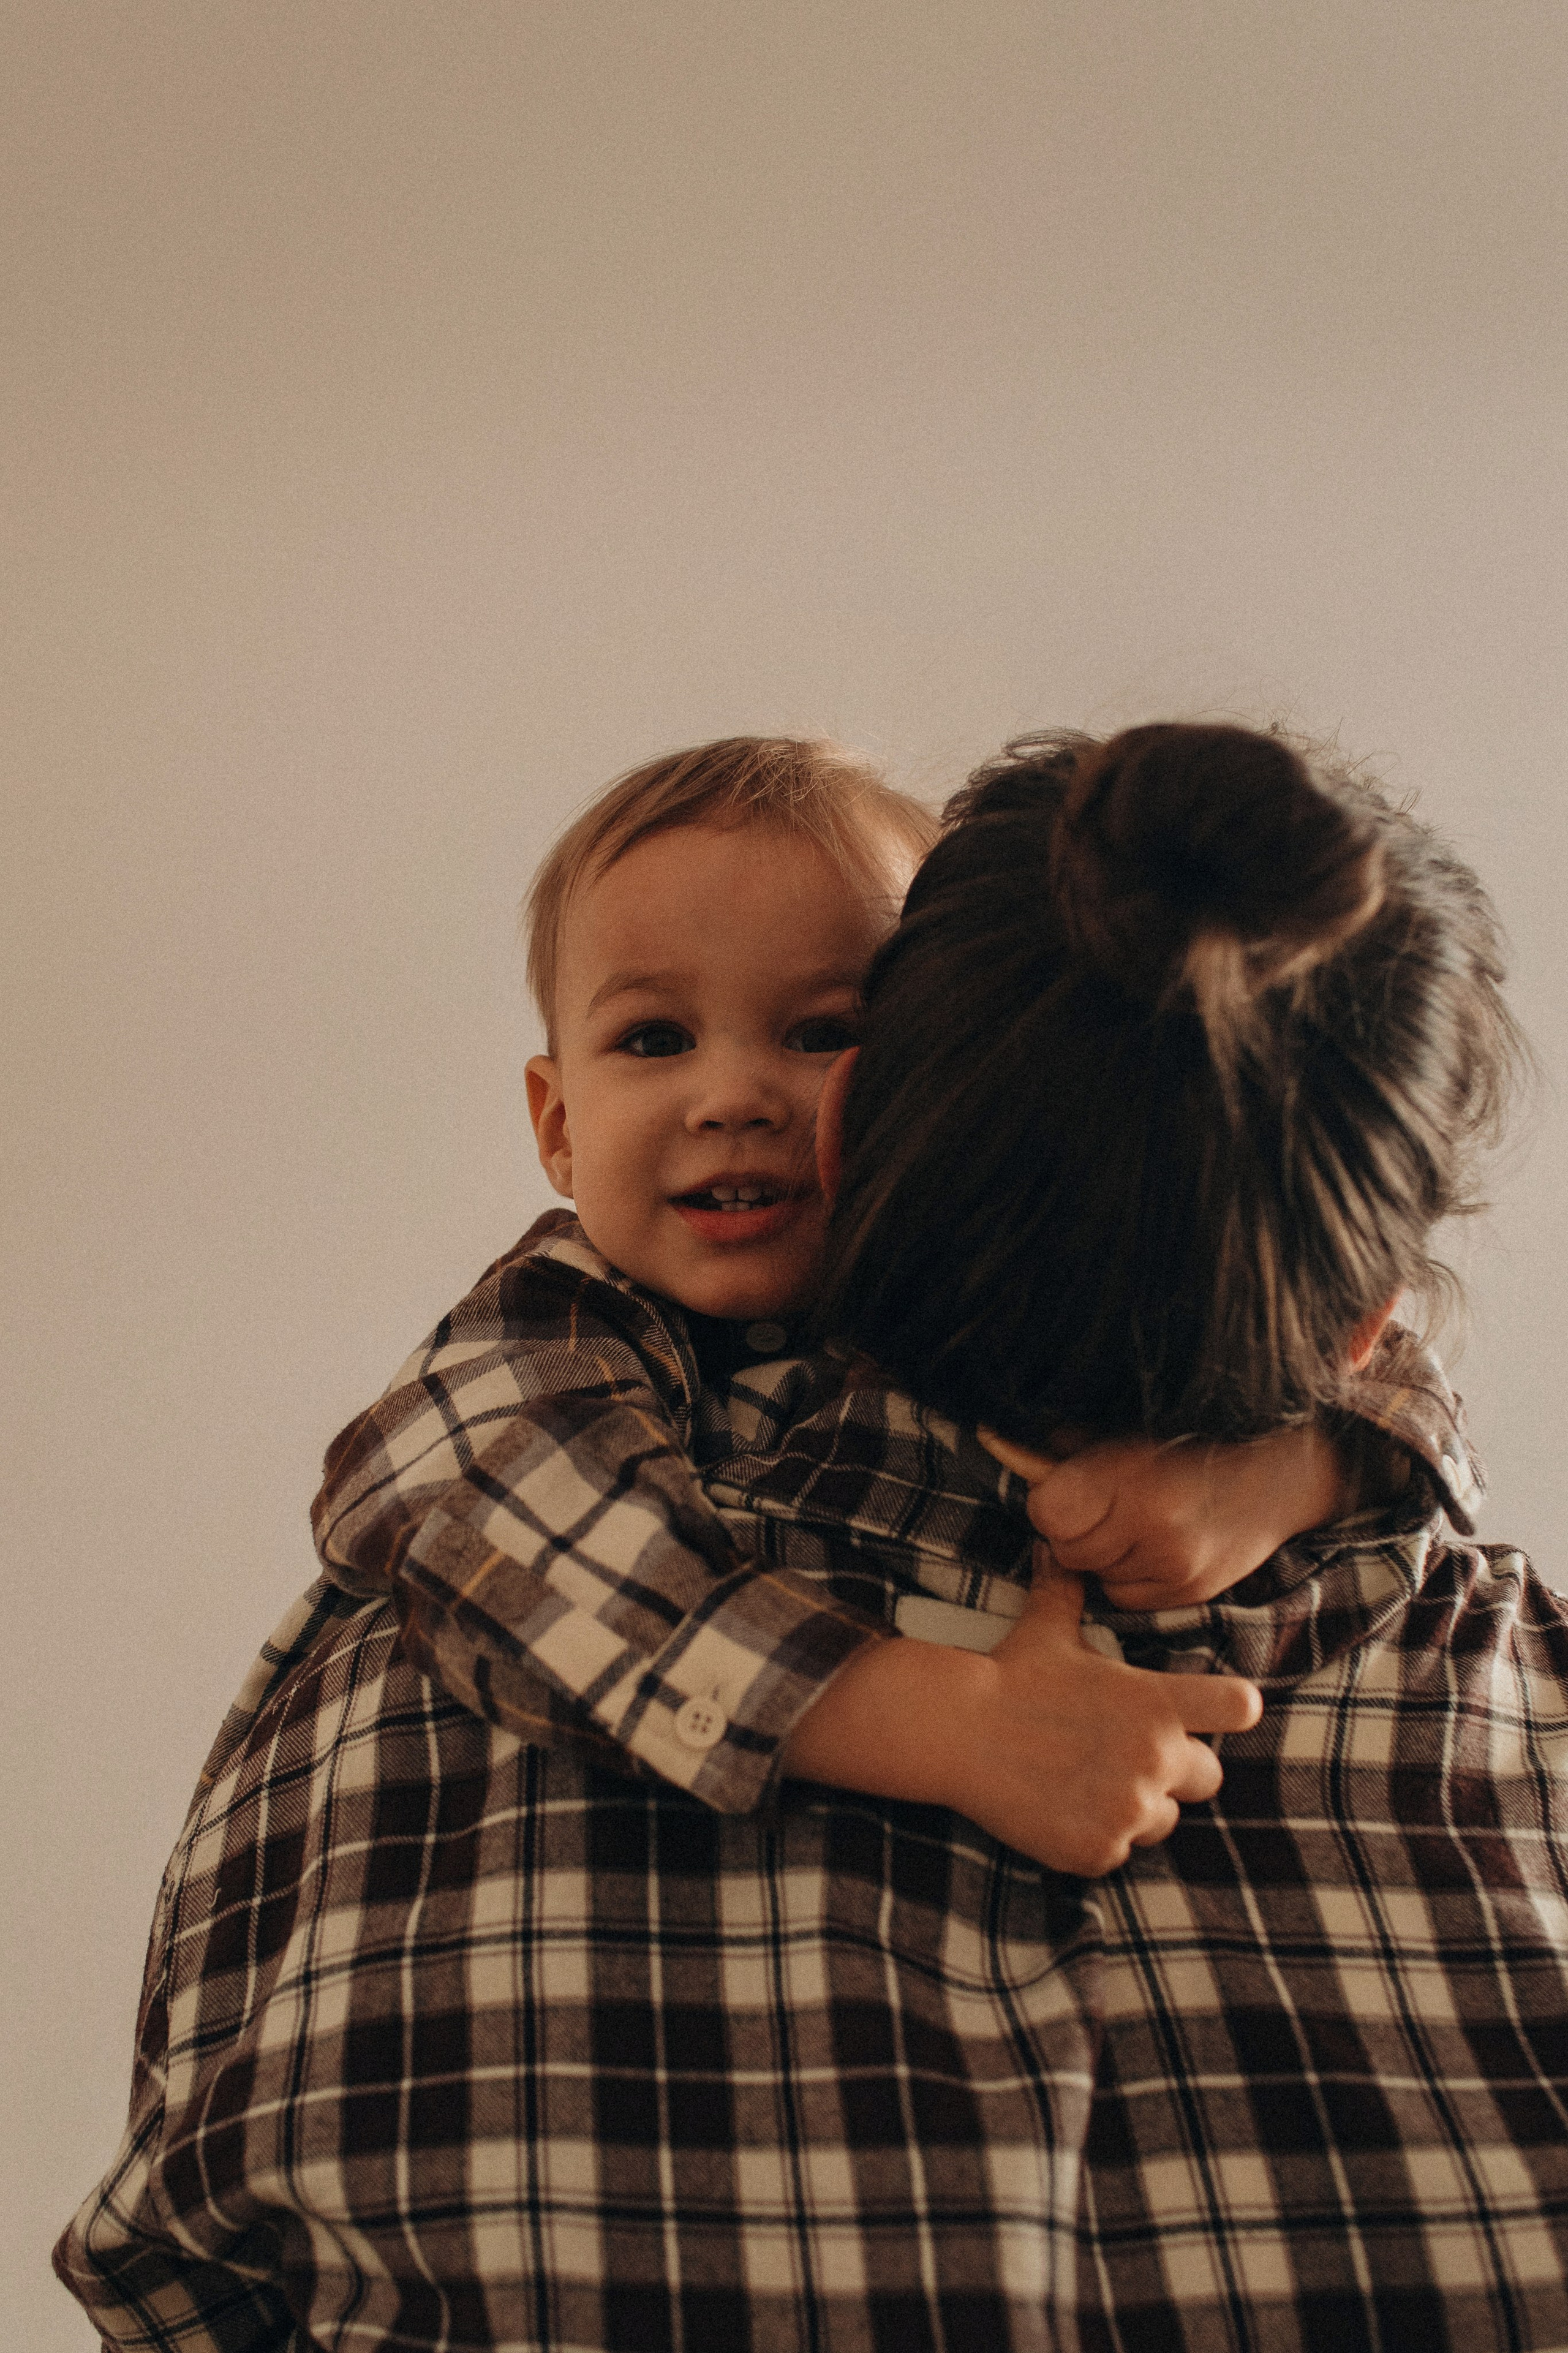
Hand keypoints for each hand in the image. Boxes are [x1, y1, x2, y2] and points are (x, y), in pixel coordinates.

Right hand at [781, 1549, 1262, 1876]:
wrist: (954, 1730)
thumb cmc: (1007, 1675)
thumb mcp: (1047, 1627)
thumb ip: (1068, 1589)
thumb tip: (1056, 1545)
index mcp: (1155, 1702)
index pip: (1239, 1707)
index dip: (1229, 1708)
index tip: (1205, 1711)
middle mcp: (1153, 1757)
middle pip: (1208, 1776)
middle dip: (1174, 1768)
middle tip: (1123, 1755)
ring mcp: (1127, 1808)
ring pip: (1162, 1819)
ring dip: (1136, 1806)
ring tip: (1084, 1780)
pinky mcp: (1097, 1849)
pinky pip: (1118, 1851)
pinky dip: (1095, 1837)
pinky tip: (1059, 1808)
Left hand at [979, 1422, 1346, 1611]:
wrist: (1281, 1472)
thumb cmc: (1194, 1442)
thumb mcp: (1130, 1430)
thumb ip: (1069, 1445)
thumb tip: (996, 1438)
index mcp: (1134, 1476)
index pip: (1047, 1509)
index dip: (1050, 1500)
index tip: (1067, 1487)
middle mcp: (1154, 1527)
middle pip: (1067, 1547)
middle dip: (1074, 1528)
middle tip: (1104, 1503)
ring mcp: (1175, 1566)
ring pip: (1094, 1576)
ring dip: (1102, 1554)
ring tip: (1134, 1521)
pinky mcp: (1191, 1592)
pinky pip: (1124, 1597)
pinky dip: (1128, 1575)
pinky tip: (1152, 1546)